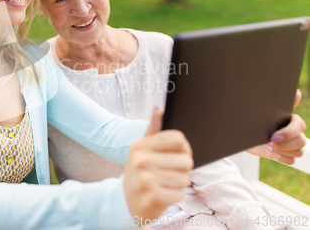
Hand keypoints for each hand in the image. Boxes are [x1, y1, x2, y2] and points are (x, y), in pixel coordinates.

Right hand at [123, 109, 192, 223]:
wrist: (125, 201)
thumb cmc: (138, 172)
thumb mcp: (141, 150)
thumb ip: (153, 130)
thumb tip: (159, 110)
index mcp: (140, 146)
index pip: (178, 139)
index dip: (184, 148)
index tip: (179, 154)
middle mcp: (141, 160)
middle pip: (185, 160)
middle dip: (183, 169)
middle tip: (171, 172)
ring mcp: (146, 179)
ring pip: (185, 178)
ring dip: (179, 183)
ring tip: (165, 183)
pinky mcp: (154, 197)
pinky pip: (181, 193)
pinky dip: (175, 195)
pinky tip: (163, 193)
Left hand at [247, 89, 306, 164]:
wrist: (240, 133)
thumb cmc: (252, 121)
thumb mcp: (263, 112)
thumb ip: (279, 104)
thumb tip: (297, 92)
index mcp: (291, 120)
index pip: (300, 126)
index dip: (288, 133)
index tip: (273, 136)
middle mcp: (293, 132)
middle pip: (302, 141)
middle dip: (285, 144)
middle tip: (270, 142)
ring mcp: (289, 144)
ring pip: (298, 152)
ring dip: (283, 151)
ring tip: (269, 146)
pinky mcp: (283, 155)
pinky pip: (291, 161)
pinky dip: (282, 158)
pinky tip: (271, 153)